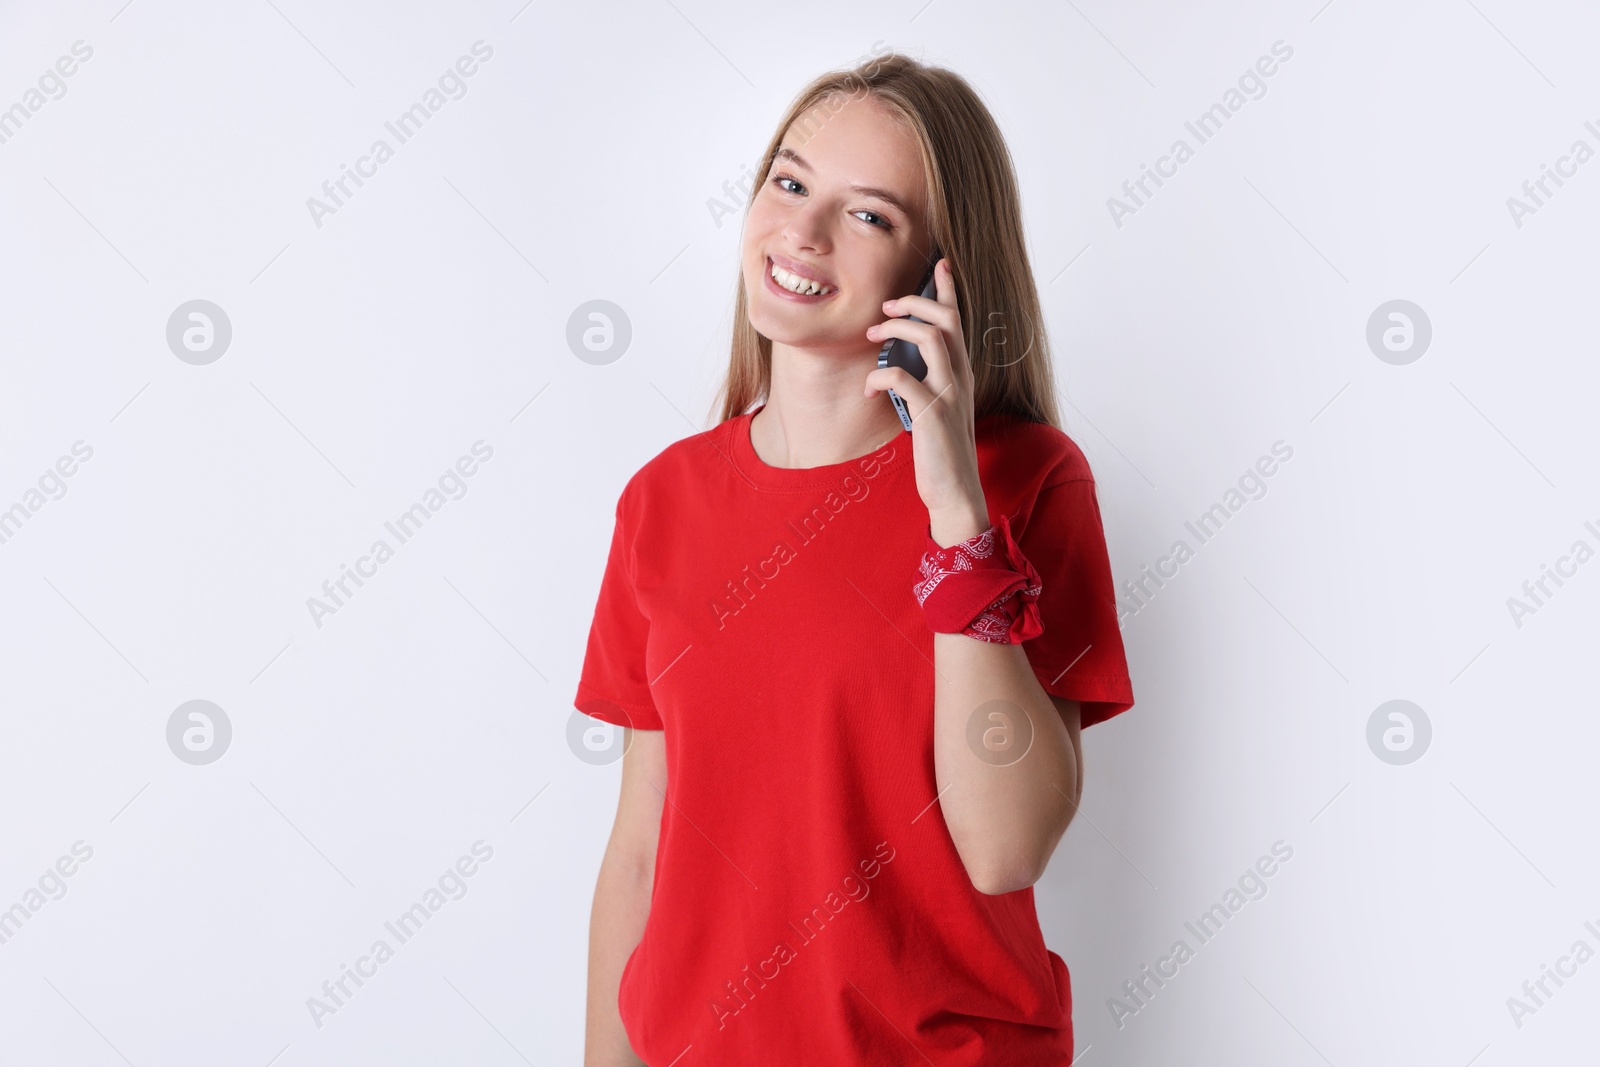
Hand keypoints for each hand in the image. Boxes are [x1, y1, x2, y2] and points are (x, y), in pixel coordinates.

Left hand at [862, 257, 989, 545]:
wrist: (956, 491)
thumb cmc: (942, 450)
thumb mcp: (938, 408)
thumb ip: (928, 382)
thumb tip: (896, 363)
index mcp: (961, 372)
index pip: (958, 320)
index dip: (948, 290)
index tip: (939, 265)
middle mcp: (960, 376)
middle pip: (945, 318)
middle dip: (914, 302)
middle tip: (886, 306)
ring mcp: (949, 393)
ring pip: (930, 338)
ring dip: (896, 328)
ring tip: (873, 335)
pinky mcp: (933, 414)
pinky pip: (904, 379)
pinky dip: (880, 377)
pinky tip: (869, 388)